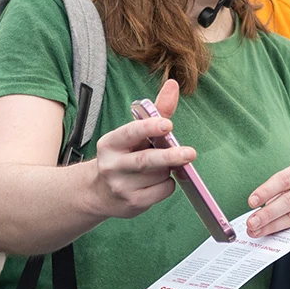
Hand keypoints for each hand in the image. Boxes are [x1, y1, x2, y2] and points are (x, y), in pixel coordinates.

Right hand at [91, 79, 194, 218]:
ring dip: (169, 169)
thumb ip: (156, 111)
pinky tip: (158, 181)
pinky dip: (168, 184)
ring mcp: (120, 187)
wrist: (99, 192)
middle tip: (190, 153)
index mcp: (109, 143)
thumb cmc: (124, 155)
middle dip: (170, 156)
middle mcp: (111, 165)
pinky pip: (162, 191)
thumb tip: (173, 85)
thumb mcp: (133, 134)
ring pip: (158, 175)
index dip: (149, 128)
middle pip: (146, 160)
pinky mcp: (132, 203)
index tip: (168, 125)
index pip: (129, 133)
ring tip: (163, 165)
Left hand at [246, 158, 289, 236]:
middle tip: (251, 223)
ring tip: (256, 230)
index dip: (266, 191)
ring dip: (272, 225)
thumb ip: (278, 192)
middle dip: (267, 213)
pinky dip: (282, 228)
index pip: (284, 179)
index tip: (251, 202)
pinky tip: (270, 231)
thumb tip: (256, 210)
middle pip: (289, 199)